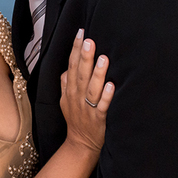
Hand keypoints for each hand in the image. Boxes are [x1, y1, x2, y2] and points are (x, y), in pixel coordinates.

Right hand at [59, 29, 113, 152]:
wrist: (80, 144)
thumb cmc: (77, 119)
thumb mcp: (66, 100)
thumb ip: (65, 83)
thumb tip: (67, 66)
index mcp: (70, 90)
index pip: (71, 65)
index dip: (75, 49)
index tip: (81, 33)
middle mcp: (77, 97)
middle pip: (80, 74)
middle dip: (84, 56)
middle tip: (89, 40)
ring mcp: (87, 108)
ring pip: (91, 89)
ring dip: (97, 74)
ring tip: (103, 58)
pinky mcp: (99, 119)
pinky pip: (102, 107)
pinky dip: (107, 97)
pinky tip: (112, 85)